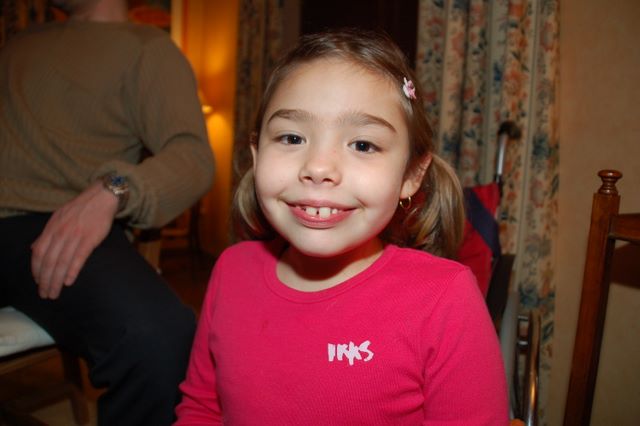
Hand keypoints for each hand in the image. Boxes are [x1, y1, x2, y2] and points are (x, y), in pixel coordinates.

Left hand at [31, 180, 119, 298]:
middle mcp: (61, 232)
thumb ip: (47, 233)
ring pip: (62, 262)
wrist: (101, 197)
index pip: (39, 252)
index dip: (36, 269)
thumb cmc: (81, 208)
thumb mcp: (59, 217)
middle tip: (45, 294)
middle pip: (49, 261)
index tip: (38, 282)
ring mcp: (75, 235)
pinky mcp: (90, 238)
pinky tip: (69, 281)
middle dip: (45, 280)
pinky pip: (79, 257)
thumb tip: (34, 248)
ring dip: (57, 280)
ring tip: (55, 293)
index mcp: (52, 227)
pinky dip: (73, 271)